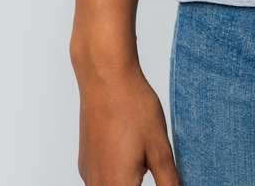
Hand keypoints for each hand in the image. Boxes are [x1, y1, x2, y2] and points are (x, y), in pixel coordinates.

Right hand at [73, 54, 180, 185]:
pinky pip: (102, 181)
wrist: (106, 80)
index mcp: (117, 185)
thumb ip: (169, 182)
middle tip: (152, 166)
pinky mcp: (85, 164)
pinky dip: (118, 177)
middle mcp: (97, 185)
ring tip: (144, 161)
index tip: (165, 180)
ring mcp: (88, 175)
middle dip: (141, 185)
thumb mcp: (160, 149)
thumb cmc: (133, 109)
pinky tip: (132, 156)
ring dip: (130, 182)